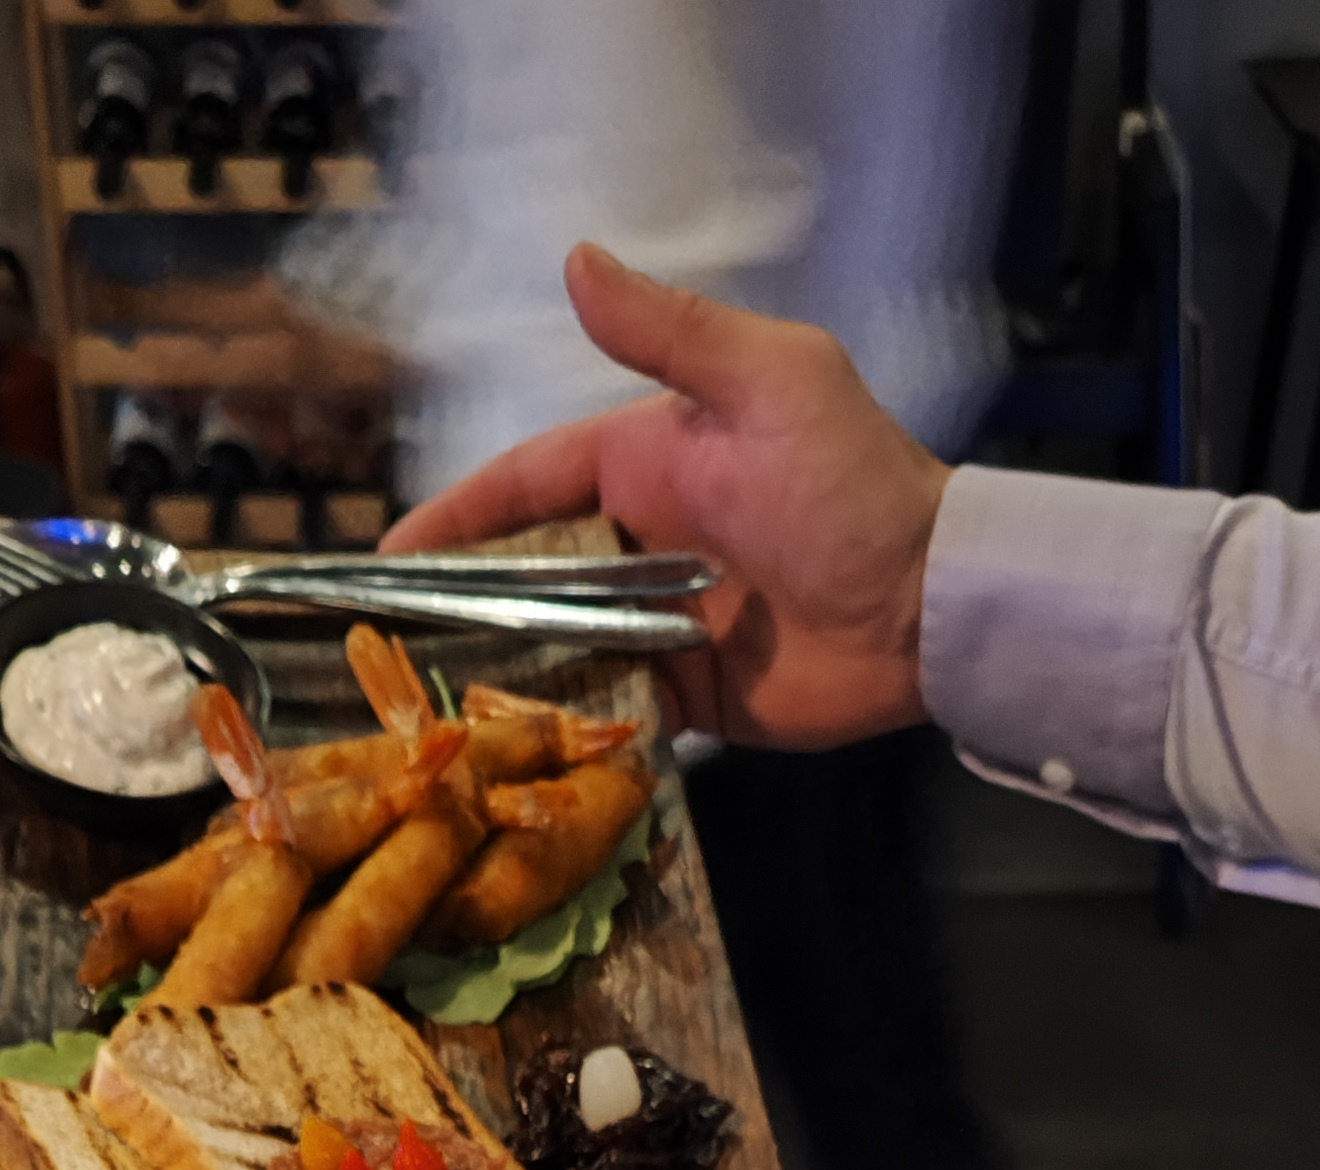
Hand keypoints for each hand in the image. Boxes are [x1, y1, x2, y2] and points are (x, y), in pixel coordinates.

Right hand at [383, 245, 949, 752]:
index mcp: (647, 461)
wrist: (930, 605)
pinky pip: (608, 712)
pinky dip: (565, 730)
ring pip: (557, 646)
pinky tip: (509, 756)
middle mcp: (642, 542)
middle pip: (528, 573)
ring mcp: (660, 622)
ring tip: (431, 716)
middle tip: (389, 650)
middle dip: (462, 605)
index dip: (456, 517)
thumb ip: (671, 334)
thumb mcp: (767, 383)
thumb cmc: (854, 484)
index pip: (526, 485)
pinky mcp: (687, 697)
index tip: (390, 556)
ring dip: (502, 674)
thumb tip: (576, 262)